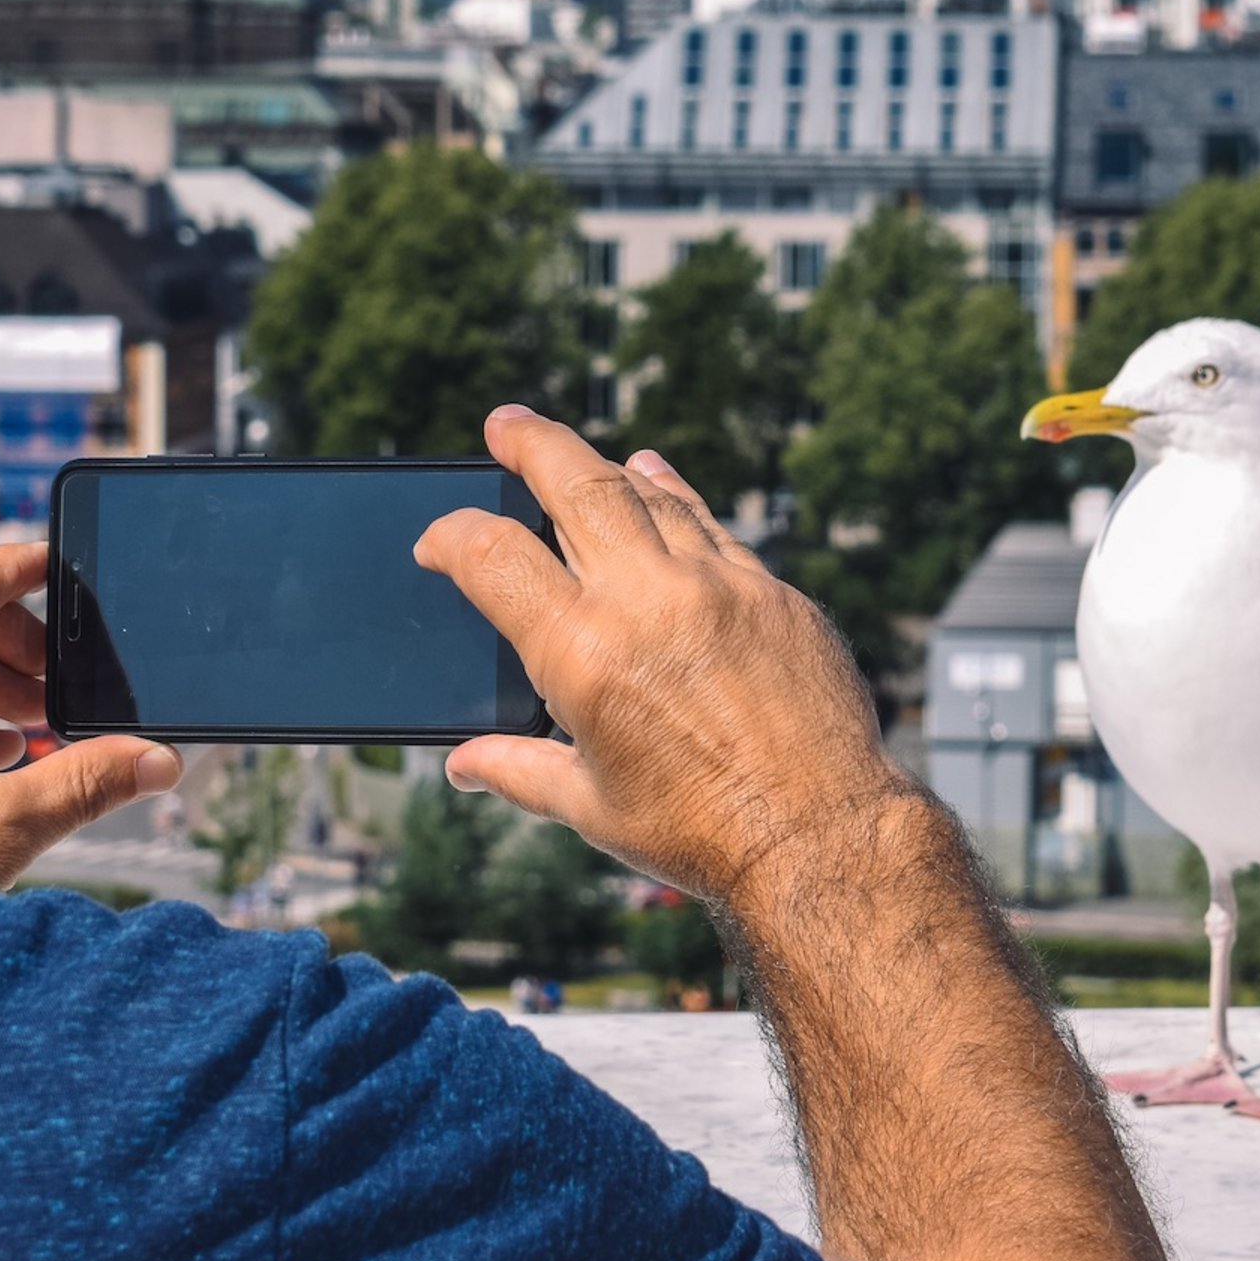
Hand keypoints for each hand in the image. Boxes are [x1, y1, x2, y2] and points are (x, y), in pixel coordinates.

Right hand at [415, 407, 911, 909]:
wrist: (820, 837)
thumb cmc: (700, 833)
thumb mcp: (591, 807)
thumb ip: (520, 770)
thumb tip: (465, 764)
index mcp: (582, 654)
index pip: (492, 556)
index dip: (452, 537)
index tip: (439, 541)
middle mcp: (648, 601)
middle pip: (575, 484)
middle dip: (531, 444)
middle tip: (506, 424)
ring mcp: (720, 588)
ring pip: (651, 496)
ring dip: (607, 469)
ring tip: (579, 458)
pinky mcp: (775, 595)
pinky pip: (715, 528)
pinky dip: (678, 498)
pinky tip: (661, 482)